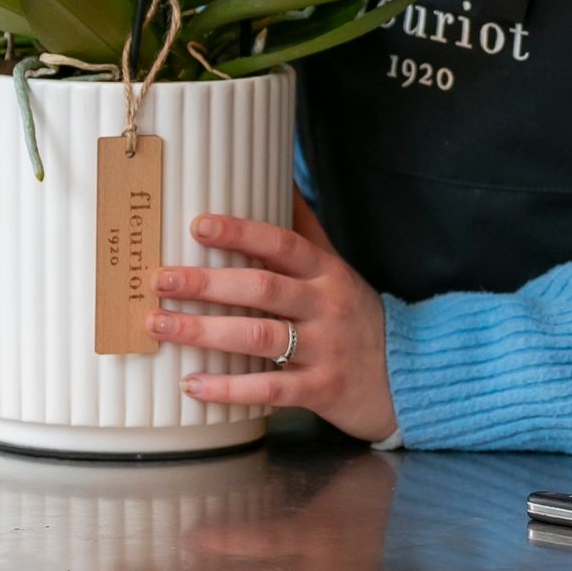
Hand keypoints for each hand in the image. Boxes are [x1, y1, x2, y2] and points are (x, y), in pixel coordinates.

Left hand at [150, 194, 397, 443]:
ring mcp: (325, 349)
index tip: (198, 225)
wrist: (411, 376)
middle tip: (162, 279)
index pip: (282, 244)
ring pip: (259, 337)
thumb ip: (307, 232)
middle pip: (262, 288)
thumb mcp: (339, 271)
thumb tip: (283, 180)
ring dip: (204, 331)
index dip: (240, 233)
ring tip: (160, 325)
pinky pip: (269, 388)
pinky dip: (228, 388)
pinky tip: (192, 384)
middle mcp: (326, 306)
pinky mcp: (321, 390)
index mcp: (327, 272)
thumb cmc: (358, 318)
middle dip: (207, 283)